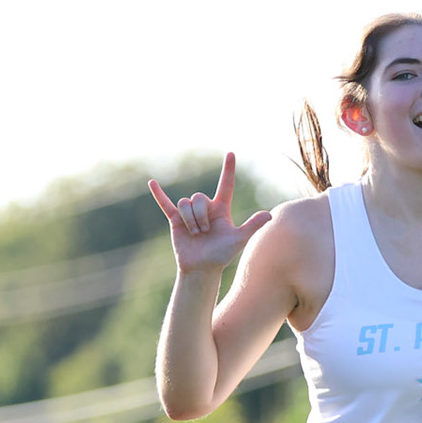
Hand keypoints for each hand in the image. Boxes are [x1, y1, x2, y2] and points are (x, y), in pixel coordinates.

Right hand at [149, 152, 272, 276]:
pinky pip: (166, 204)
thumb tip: (270, 215)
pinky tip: (151, 183)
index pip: (226, 184)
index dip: (228, 169)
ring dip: (190, 220)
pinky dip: (158, 194)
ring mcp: (190, 214)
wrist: (201, 268)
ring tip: (195, 234)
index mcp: (221, 209)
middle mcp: (206, 208)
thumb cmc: (221, 255)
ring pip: (186, 203)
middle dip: (201, 215)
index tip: (231, 153)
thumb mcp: (238, 240)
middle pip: (199, 198)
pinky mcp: (176, 220)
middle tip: (205, 232)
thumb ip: (252, 226)